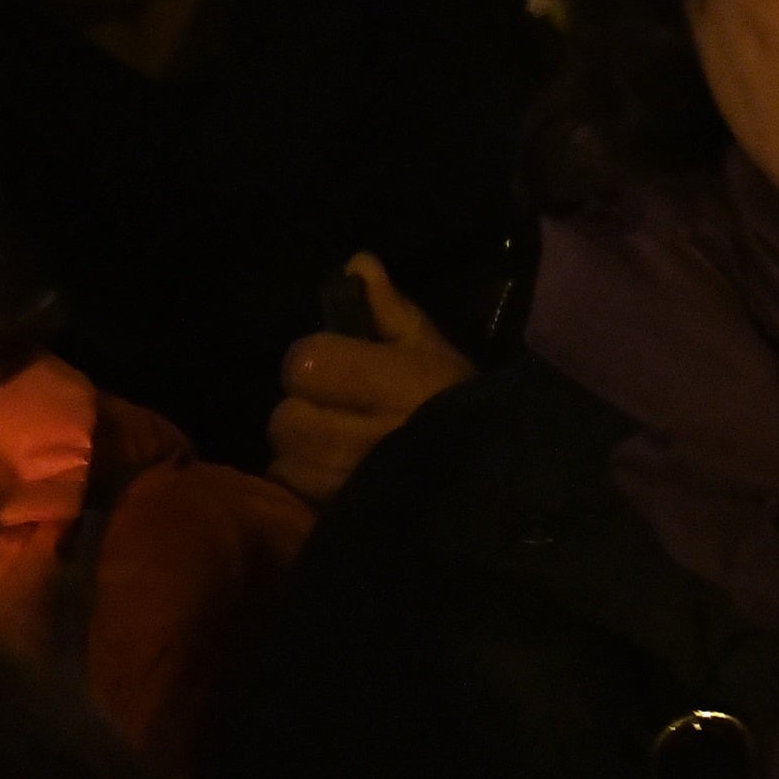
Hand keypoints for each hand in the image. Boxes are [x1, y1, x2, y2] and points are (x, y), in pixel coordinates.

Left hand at [268, 255, 470, 507]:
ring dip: (302, 451)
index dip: (317, 361)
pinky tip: (334, 476)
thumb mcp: (433, 348)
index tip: (338, 365)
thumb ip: (389, 309)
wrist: (493, 481)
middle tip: (333, 411)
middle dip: (303, 412)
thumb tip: (355, 263)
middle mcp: (366, 437)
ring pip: (285, 460)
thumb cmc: (459, 403)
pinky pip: (296, 494)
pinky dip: (306, 483)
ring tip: (334, 447)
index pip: (307, 363)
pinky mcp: (341, 515)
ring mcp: (351, 485)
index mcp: (395, 383)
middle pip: (286, 418)